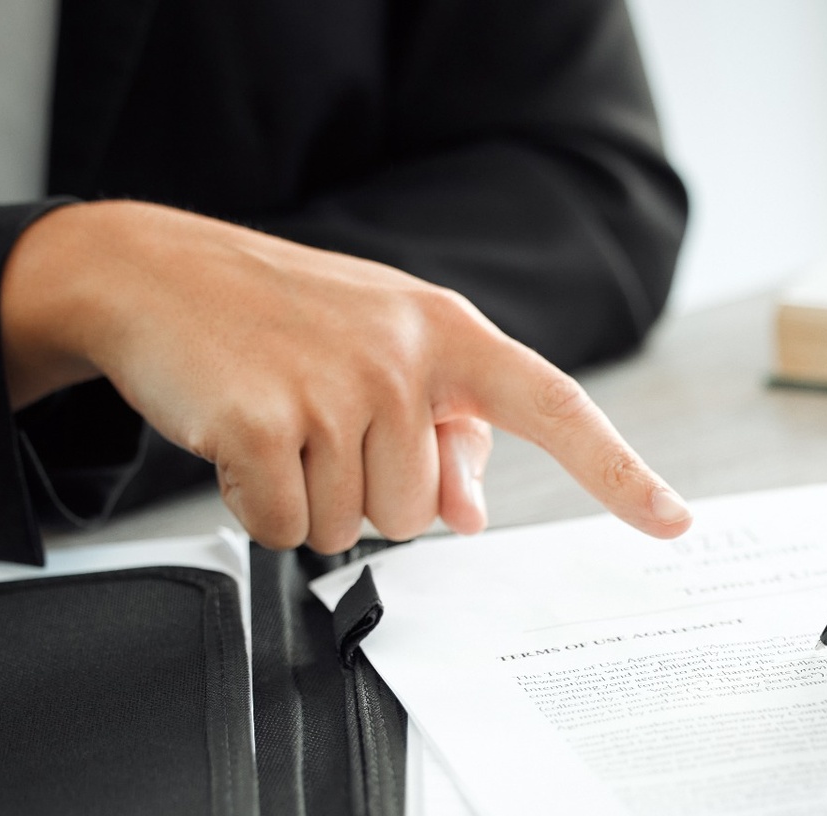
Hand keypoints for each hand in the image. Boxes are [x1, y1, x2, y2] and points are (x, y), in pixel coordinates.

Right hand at [0, 201, 691, 551]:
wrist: (150, 272)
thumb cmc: (277, 316)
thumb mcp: (377, 352)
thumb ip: (442, 431)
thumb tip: (471, 512)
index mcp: (447, 333)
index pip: (554, 406)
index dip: (619, 471)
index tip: (675, 521)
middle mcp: (404, 356)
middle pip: (419, 513)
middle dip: (366, 494)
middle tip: (317, 429)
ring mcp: (335, 387)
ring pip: (355, 530)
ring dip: (309, 500)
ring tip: (276, 425)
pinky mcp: (263, 422)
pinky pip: (287, 531)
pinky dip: (256, 508)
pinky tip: (237, 444)